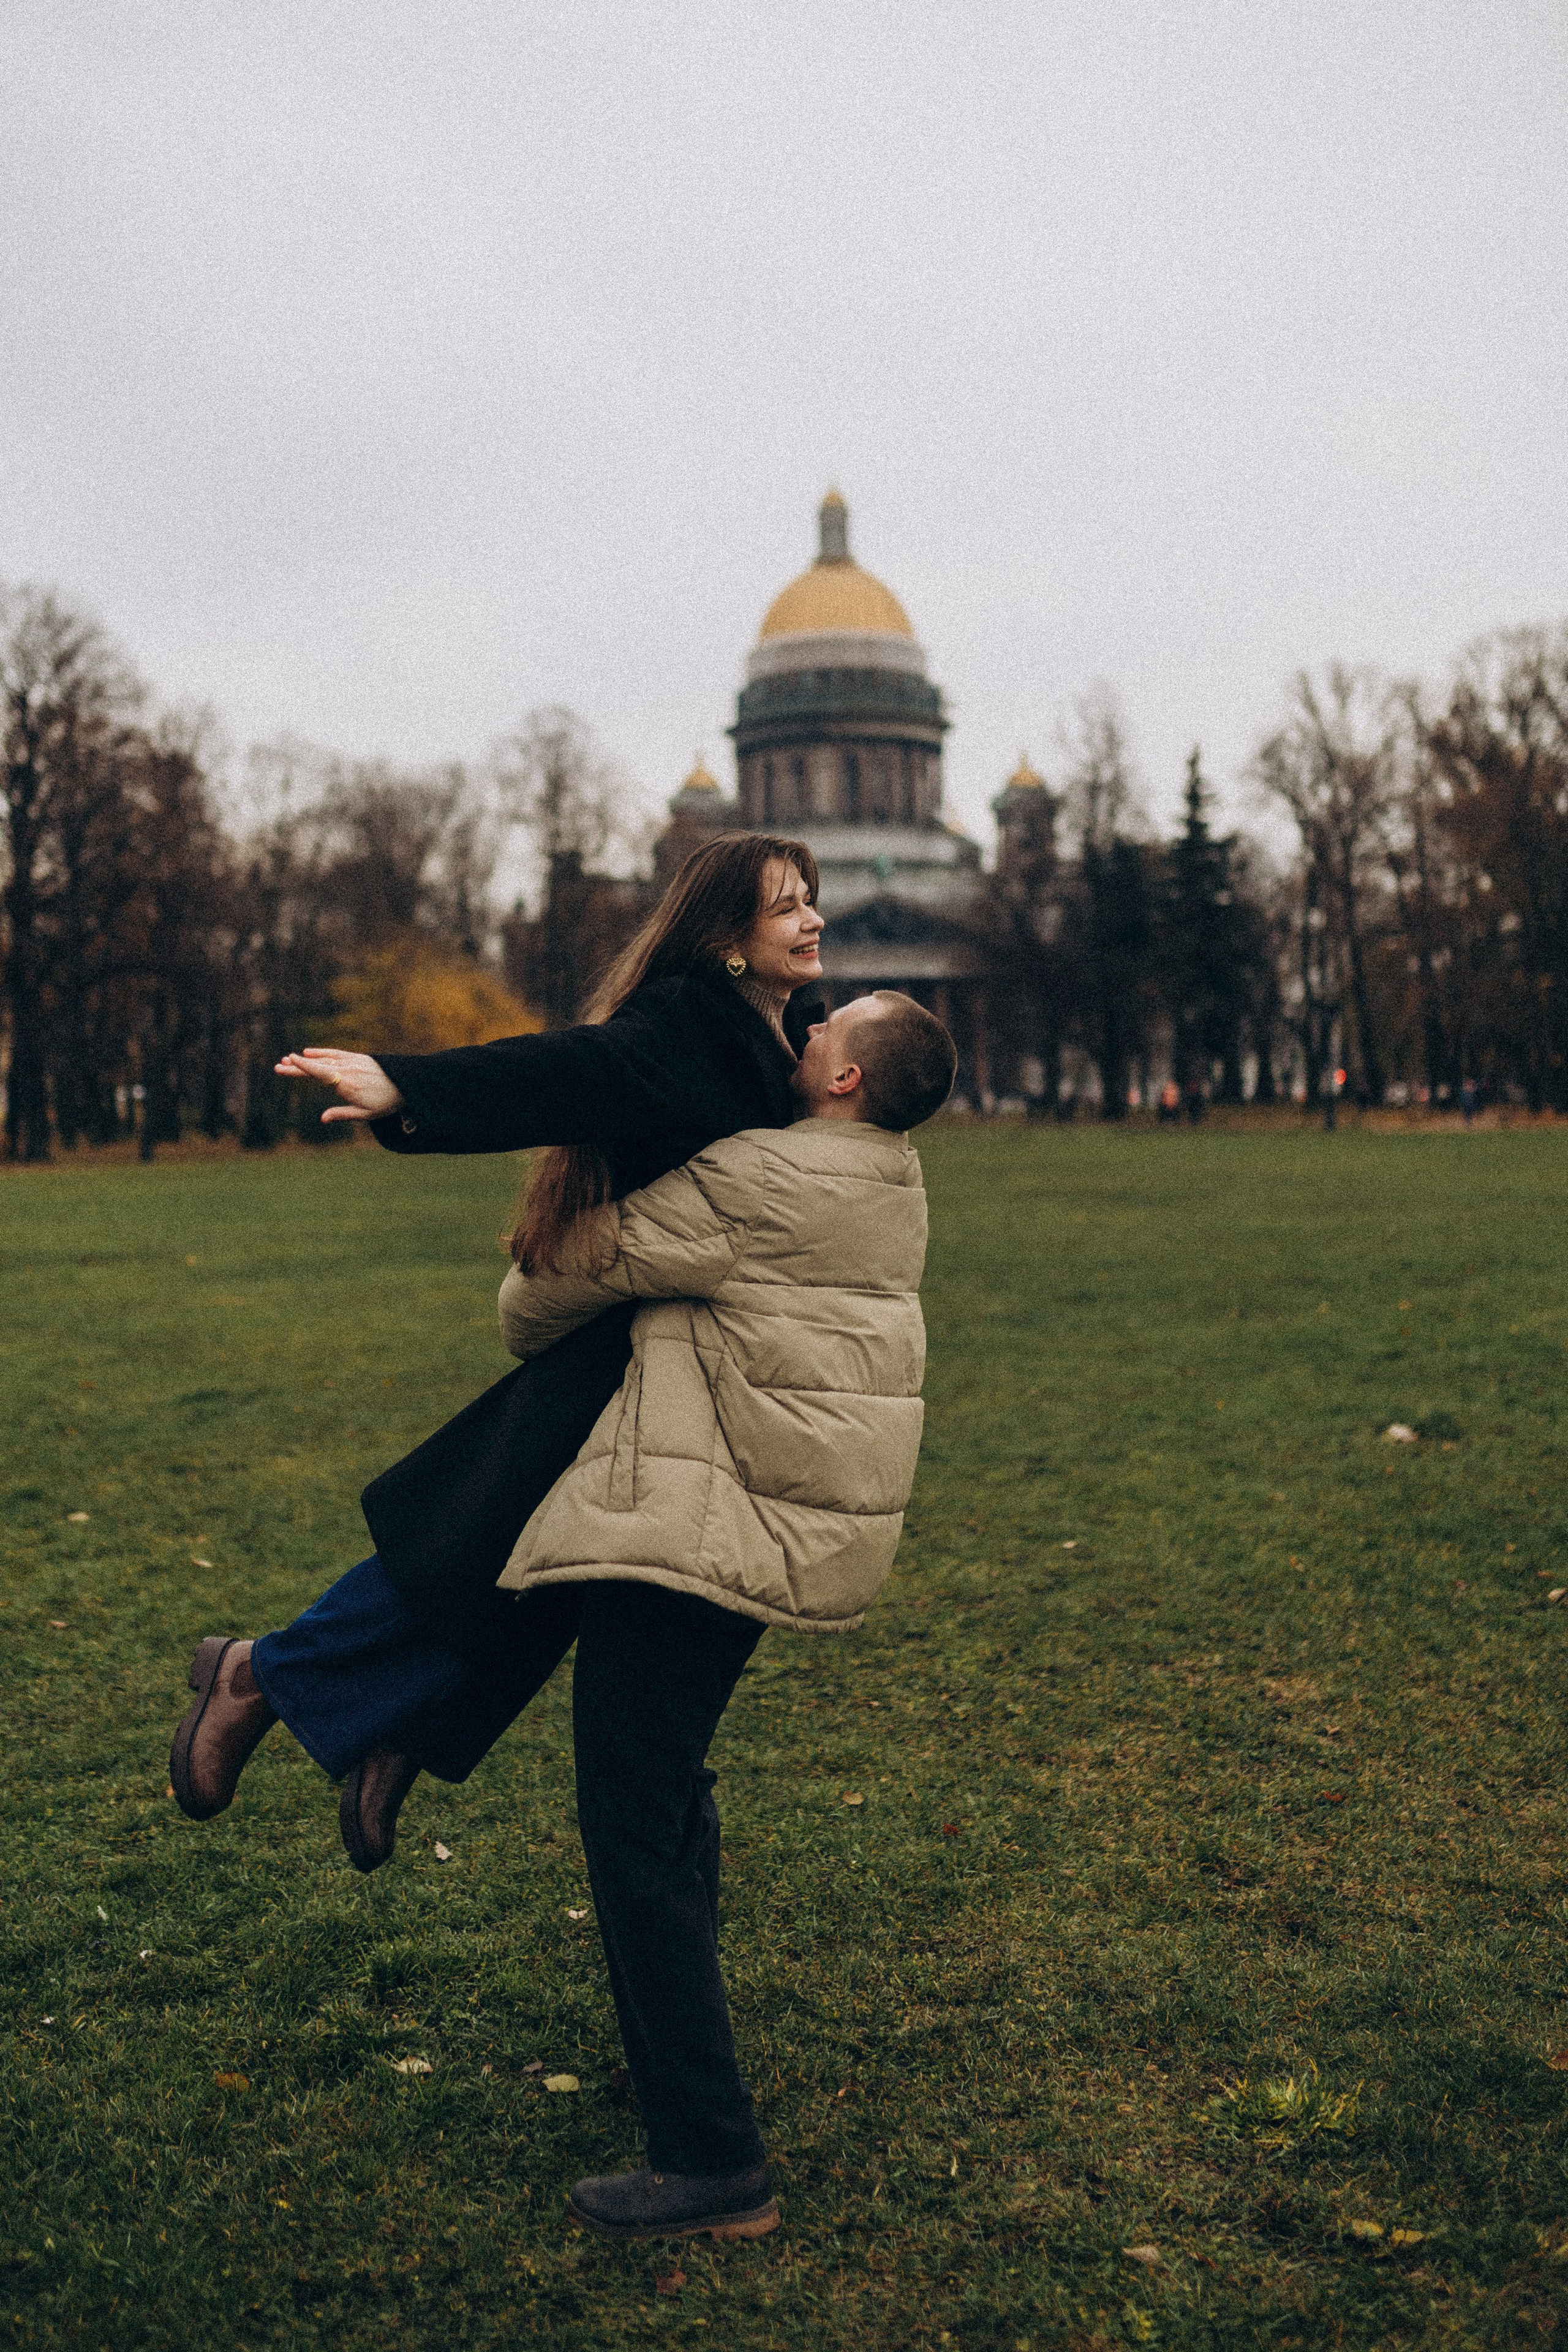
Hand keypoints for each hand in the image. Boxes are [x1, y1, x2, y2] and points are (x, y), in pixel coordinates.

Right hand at [274, 1048, 403, 1123]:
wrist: (406, 1084)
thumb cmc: (385, 1103)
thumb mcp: (365, 1114)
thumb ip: (342, 1114)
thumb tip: (322, 1119)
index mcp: (347, 1085)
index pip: (321, 1073)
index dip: (304, 1067)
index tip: (290, 1061)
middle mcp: (347, 1070)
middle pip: (317, 1067)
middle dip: (297, 1067)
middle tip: (277, 1067)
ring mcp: (352, 1062)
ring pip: (324, 1059)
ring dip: (306, 1060)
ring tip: (287, 1060)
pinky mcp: (357, 1058)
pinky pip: (336, 1053)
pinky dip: (322, 1053)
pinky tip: (309, 1052)